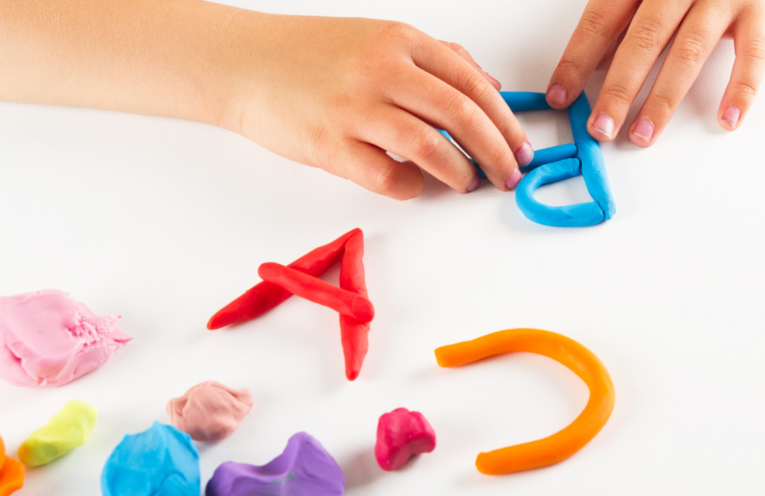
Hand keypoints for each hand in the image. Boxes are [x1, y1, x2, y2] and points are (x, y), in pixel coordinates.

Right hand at [219, 14, 532, 198]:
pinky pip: (386, 175)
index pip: (472, 83)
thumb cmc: (309, 56)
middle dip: (496, 151)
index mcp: (400, 41)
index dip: (506, 121)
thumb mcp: (377, 40)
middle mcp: (381, 70)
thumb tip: (487, 85)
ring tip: (468, 183)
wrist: (244, 64)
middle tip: (509, 174)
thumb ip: (433, 58)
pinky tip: (415, 185)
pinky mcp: (328, 144)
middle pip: (461, 114)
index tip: (520, 147)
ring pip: (429, 145)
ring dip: (459, 172)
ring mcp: (354, 107)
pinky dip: (411, 186)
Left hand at [545, 0, 764, 145]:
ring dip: (664, 98)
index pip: (602, 20)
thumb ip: (622, 12)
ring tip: (643, 133)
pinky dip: (742, 88)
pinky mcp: (760, 6)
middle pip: (643, 39)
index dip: (578, 59)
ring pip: (689, 50)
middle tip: (601, 127)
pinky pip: (754, 52)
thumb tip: (595, 62)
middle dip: (619, 88)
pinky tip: (727, 119)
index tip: (560, 95)